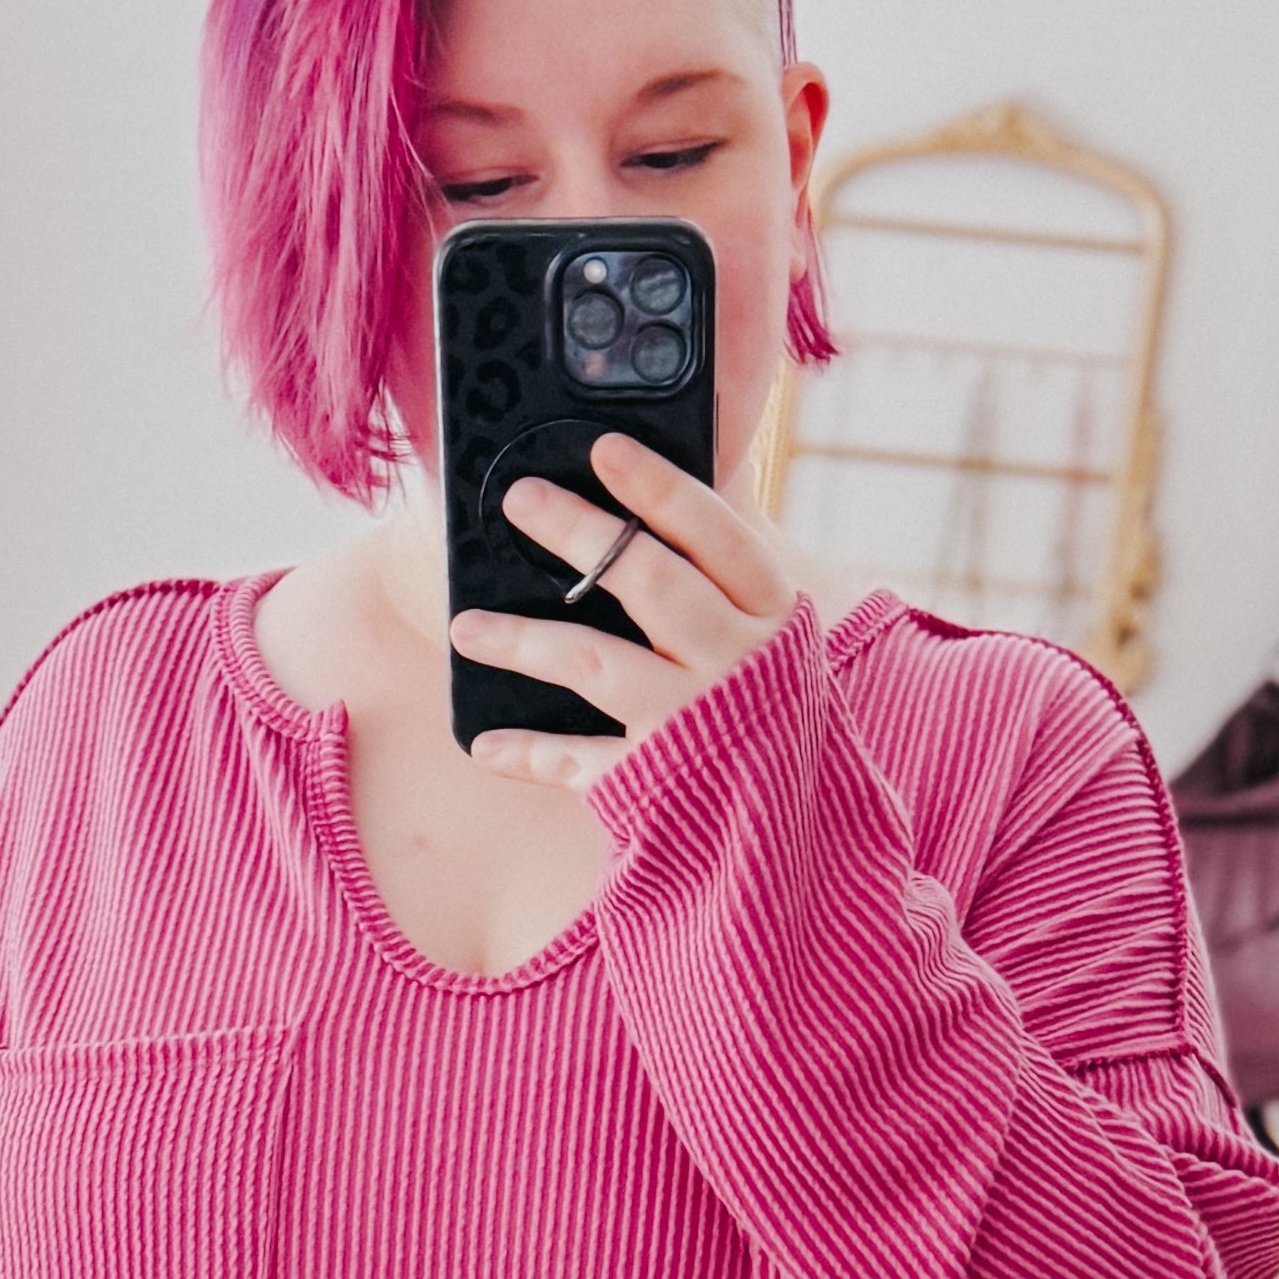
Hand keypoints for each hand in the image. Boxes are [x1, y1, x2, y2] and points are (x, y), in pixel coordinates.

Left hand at [449, 423, 802, 793]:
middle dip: (580, 536)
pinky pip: (585, 763)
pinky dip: (532, 754)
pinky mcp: (664, 783)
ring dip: (527, 642)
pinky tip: (485, 743)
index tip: (605, 449)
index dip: (661, 489)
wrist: (812, 829)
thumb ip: (718, 569)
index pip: (717, 535)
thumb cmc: (770, 703)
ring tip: (466, 628)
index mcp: (771, 614)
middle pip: (652, 584)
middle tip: (522, 500)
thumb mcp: (768, 632)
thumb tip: (647, 487)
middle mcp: (739, 664)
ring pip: (599, 664)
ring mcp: (699, 724)